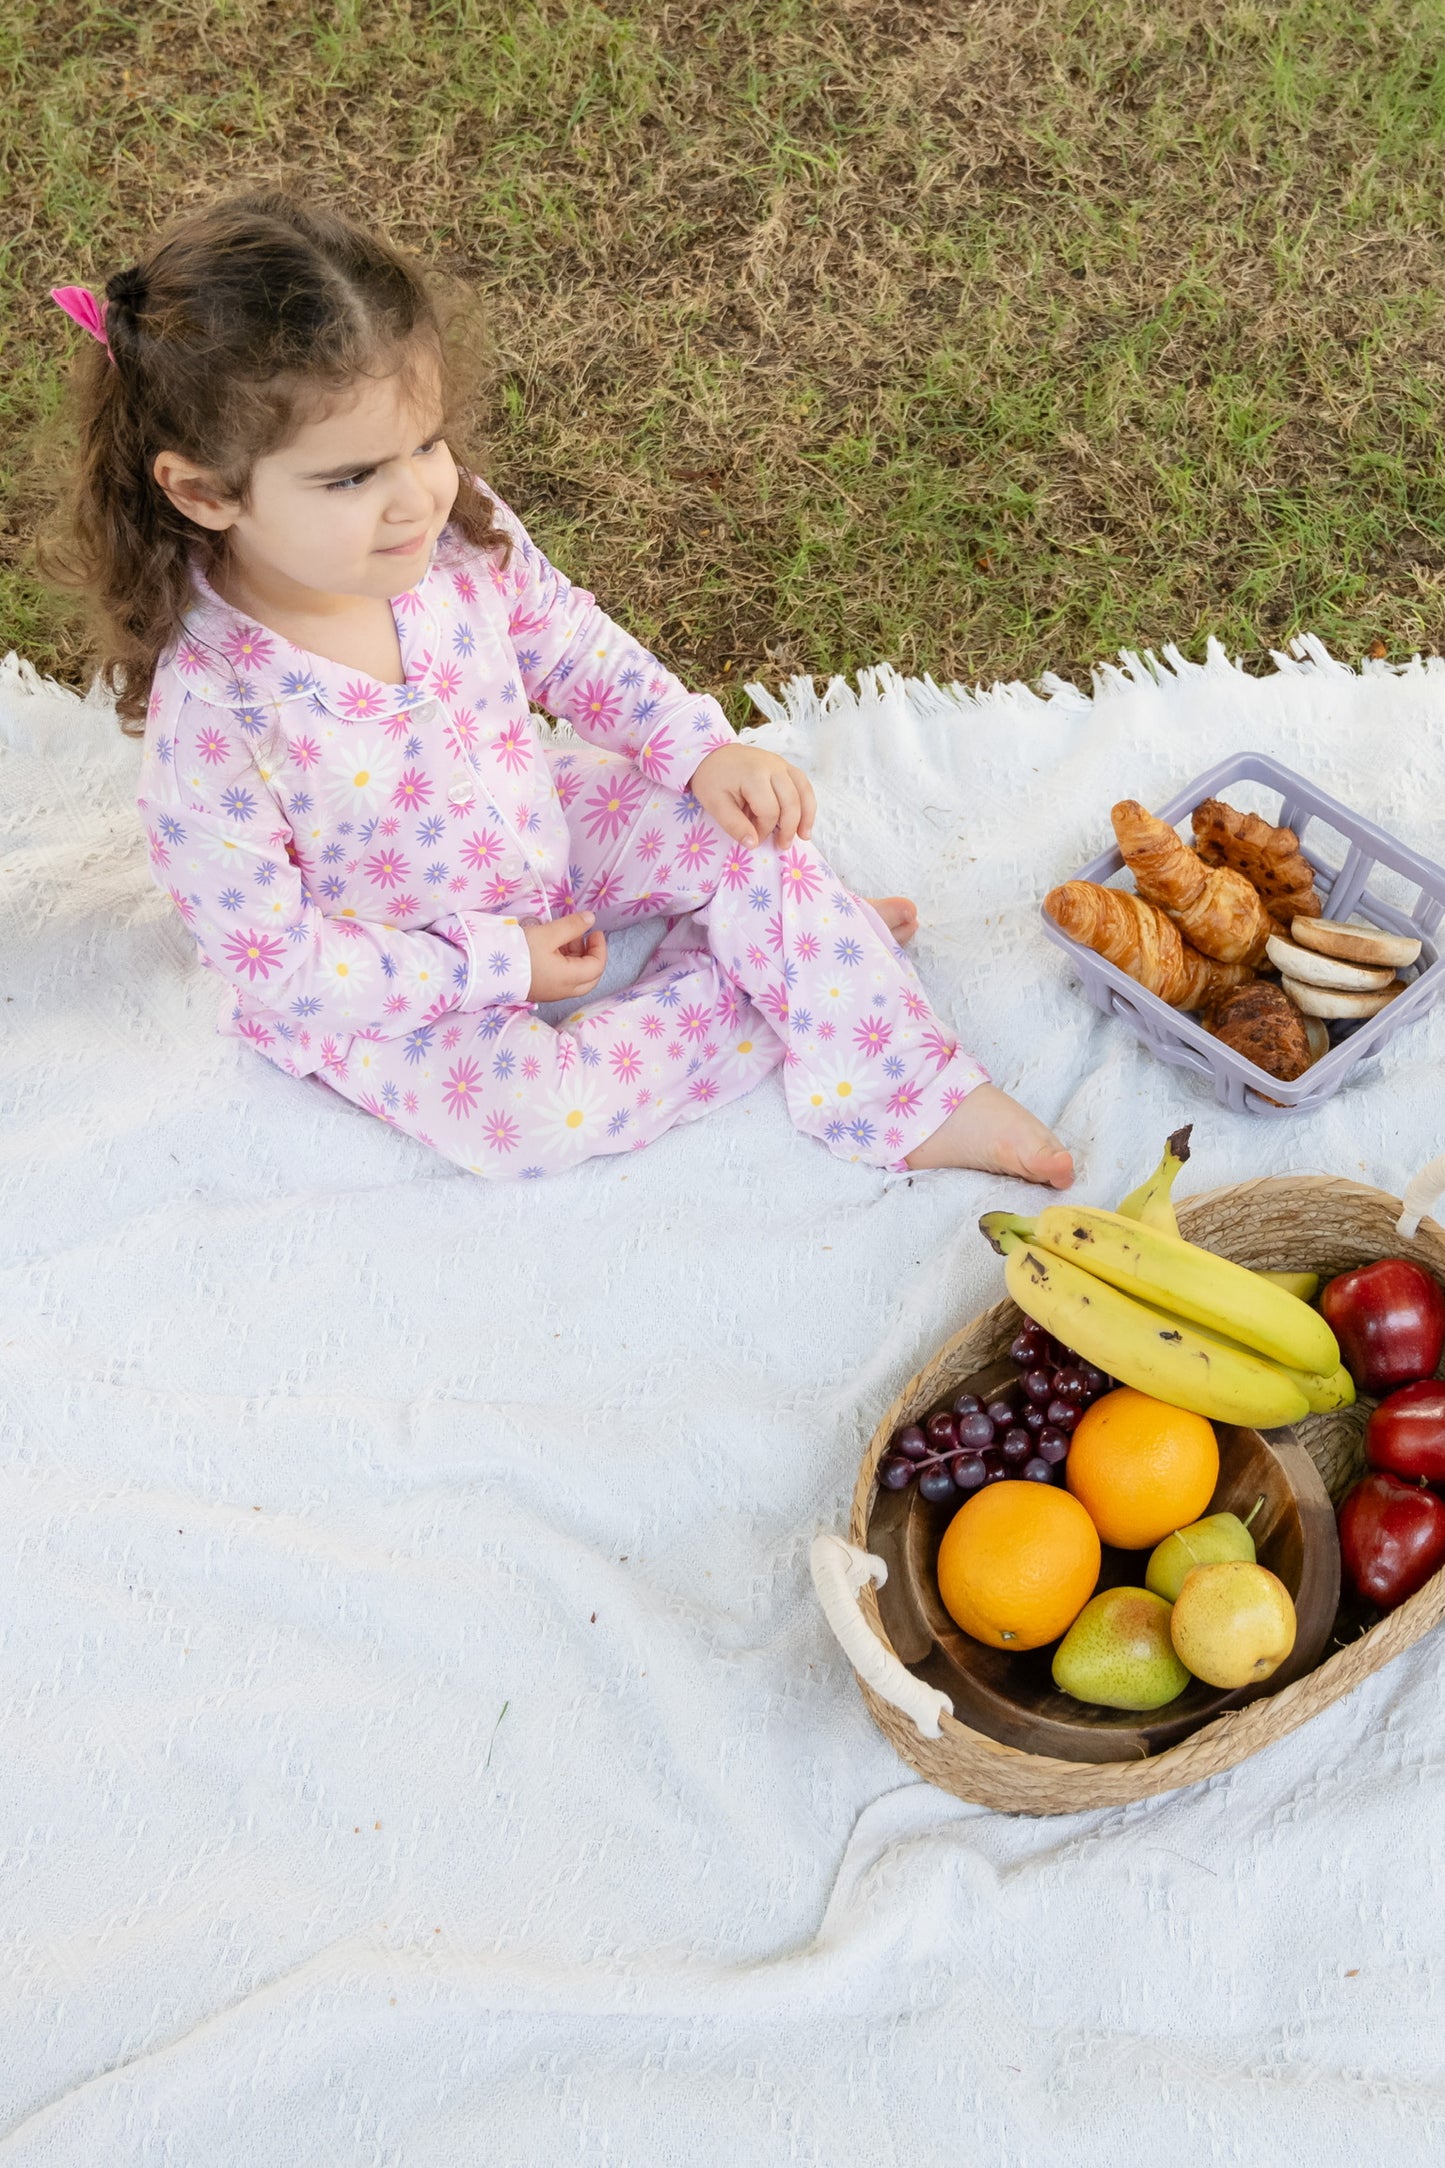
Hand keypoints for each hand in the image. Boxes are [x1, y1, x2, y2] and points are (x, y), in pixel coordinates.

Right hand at [523, 911, 607, 1001]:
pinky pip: (562, 980)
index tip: (594, 930)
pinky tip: (554, 949)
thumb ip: (572, 926)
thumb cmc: (520, 952)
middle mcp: (563, 990)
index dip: (600, 947)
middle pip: (590, 977)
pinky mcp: (540, 990)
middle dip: (592, 956)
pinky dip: (566, 965)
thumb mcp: (548, 934)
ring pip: (576, 979)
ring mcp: (551, 993)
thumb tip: (591, 918)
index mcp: (569, 978)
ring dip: (577, 959)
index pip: (597, 966)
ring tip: (566, 938)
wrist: (488, 969)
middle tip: (585, 938)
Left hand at [688, 742, 816, 847]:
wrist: (712, 753)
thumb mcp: (715, 804)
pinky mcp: (785, 766)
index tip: (755, 839)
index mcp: (754, 775)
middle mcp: (773, 767)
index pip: (769, 811)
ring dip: (806, 816)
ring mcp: (781, 764)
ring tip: (803, 836)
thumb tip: (753, 844)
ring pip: (803, 792)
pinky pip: (803, 785)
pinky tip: (805, 819)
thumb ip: (734, 825)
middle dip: (789, 828)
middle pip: (791, 802)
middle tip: (783, 846)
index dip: (764, 830)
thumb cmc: (712, 779)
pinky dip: (808, 803)